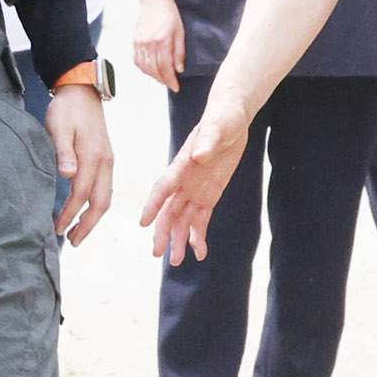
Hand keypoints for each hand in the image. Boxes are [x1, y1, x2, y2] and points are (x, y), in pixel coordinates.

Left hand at [48, 86, 113, 244]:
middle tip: (72, 242)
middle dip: (87, 225)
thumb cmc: (67, 109)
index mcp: (93, 156)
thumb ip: (63, 151)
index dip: (70, 214)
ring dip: (92, 218)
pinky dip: (95, 205)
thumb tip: (67, 175)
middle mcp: (105, 162)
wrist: (82, 91)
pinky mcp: (105, 159)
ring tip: (77, 232)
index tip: (57, 228)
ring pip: (105, 198)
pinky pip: (104, 189)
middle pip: (101, 203)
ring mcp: (108, 162)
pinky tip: (85, 210)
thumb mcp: (59, 126)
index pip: (82, 194)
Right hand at [133, 0, 185, 91]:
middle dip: (163, 80)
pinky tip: (151, 70)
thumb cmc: (170, 15)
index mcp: (162, 41)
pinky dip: (144, 69)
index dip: (170, 80)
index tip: (176, 87)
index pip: (165, 67)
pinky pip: (137, 61)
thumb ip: (179, 52)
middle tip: (170, 84)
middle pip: (154, 70)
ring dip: (153, 76)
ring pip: (145, 67)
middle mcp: (148, 44)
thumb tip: (179, 70)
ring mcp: (140, 43)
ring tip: (162, 78)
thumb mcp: (180, 32)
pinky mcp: (135, 41)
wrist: (154, 1)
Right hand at [140, 103, 251, 263]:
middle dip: (163, 231)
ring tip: (176, 262)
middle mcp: (184, 179)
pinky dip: (199, 235)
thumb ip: (209, 141)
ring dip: (179, 239)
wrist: (232, 114)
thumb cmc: (223, 115)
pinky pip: (201, 218)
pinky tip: (199, 253)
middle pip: (169, 209)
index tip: (144, 223)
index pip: (164, 186)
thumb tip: (199, 156)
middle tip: (158, 253)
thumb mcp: (220, 125)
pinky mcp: (209, 193)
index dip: (154, 204)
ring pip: (182, 219)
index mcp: (183, 163)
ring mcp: (195, 188)